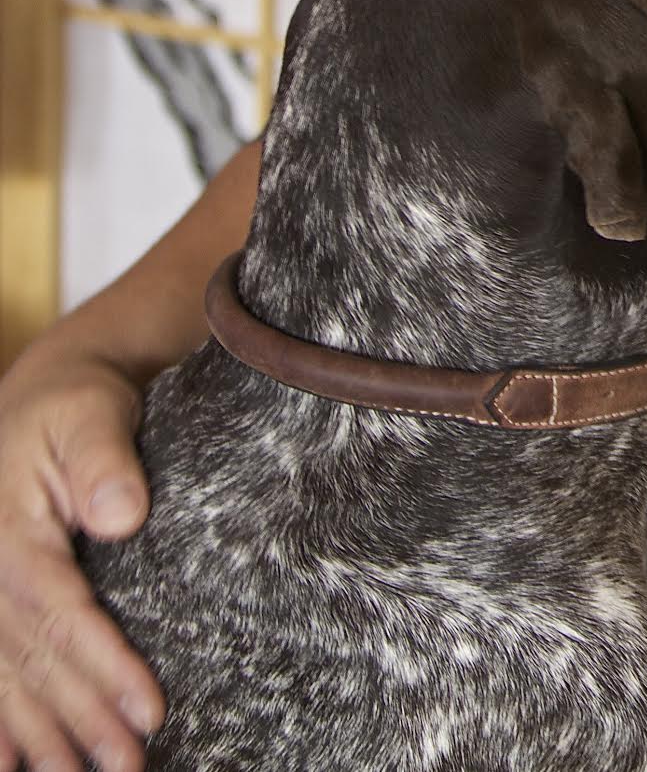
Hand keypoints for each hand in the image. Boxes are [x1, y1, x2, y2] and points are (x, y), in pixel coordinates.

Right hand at [0, 343, 162, 771]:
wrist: (47, 394)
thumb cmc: (78, 404)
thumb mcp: (91, 413)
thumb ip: (104, 461)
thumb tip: (122, 516)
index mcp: (9, 530)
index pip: (60, 610)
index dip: (103, 665)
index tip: (149, 711)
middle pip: (34, 658)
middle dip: (81, 720)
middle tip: (127, 768)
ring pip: (8, 676)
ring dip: (44, 735)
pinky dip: (1, 721)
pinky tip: (11, 765)